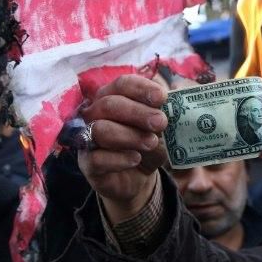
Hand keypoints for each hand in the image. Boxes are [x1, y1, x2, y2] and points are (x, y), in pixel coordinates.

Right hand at [77, 75, 167, 223]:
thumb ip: (161, 114)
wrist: (137, 177)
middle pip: (109, 104)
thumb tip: (174, 100)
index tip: (162, 97)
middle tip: (161, 122)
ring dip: (129, 135)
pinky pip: (96, 158)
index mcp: (113, 97)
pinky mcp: (87, 164)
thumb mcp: (158, 128)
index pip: (122, 84)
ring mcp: (87, 138)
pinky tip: (135, 159)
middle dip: (137, 112)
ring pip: (100, 130)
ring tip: (151, 143)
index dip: (141, 89)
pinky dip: (118, 158)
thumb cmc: (145, 144)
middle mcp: (95, 114)